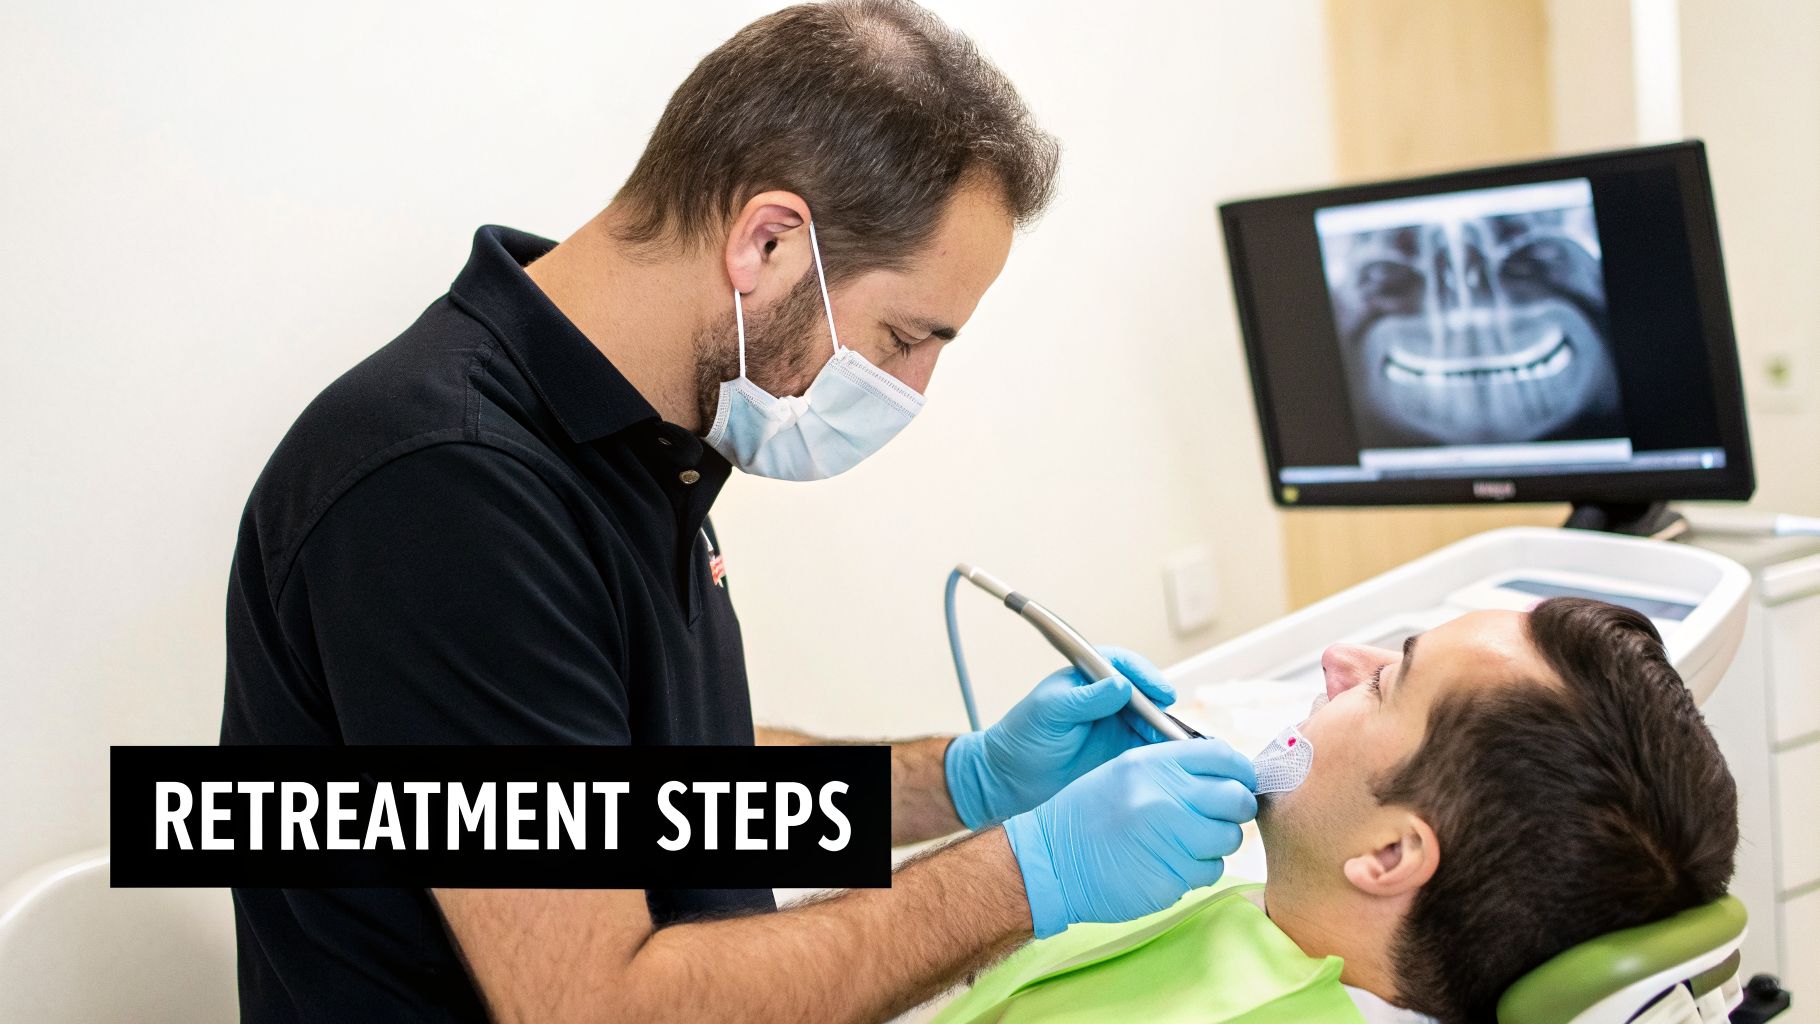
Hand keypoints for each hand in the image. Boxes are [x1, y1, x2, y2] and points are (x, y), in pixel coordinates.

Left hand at [944, 647, 1176, 828]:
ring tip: (1169, 744)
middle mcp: (1105, 697)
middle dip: (1159, 705)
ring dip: (1162, 729)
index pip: (1122, 665)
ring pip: (1149, 719)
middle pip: (1144, 693)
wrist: (1011, 778)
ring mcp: (1114, 723)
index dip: (1144, 675)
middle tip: (1167, 723)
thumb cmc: (1023, 737)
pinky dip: (1159, 750)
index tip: (1158, 691)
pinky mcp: (1119, 750)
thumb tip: (1121, 685)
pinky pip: (1146, 745)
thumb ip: (1085, 699)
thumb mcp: (1050, 712)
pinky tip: (1165, 758)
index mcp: (1087, 678)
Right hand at [1003, 739, 1257, 936]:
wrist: (1052, 861)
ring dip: (1216, 842)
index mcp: (1152, 765)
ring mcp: (1170, 841)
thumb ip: (1173, 767)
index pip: (1222, 756)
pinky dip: (1199, 869)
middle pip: (1236, 798)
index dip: (1239, 770)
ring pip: (1229, 838)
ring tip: (1186, 842)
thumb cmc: (1088, 814)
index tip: (1239, 780)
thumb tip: (1227, 774)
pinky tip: (1170, 863)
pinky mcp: (1171, 878)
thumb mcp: (1124, 771)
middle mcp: (1164, 798)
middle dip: (1234, 808)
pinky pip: (1210, 871)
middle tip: (1218, 815)